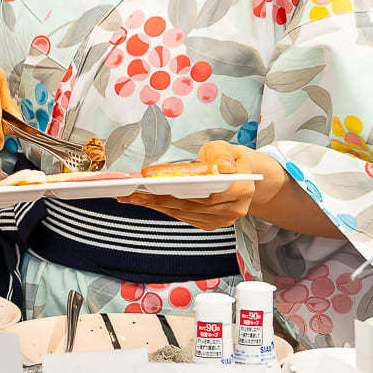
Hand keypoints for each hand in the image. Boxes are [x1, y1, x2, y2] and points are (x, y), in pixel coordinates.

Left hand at [119, 141, 280, 230]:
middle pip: (190, 206)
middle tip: (131, 192)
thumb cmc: (229, 158)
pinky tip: (146, 202)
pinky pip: (183, 217)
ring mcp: (222, 219)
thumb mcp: (226, 148)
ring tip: (131, 197)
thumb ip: (222, 156)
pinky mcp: (211, 224)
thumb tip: (222, 167)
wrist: (240, 173)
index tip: (152, 183)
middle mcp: (233, 209)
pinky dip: (164, 209)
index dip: (177, 190)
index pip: (205, 194)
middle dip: (158, 199)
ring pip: (184, 213)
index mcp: (241, 189)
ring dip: (155, 206)